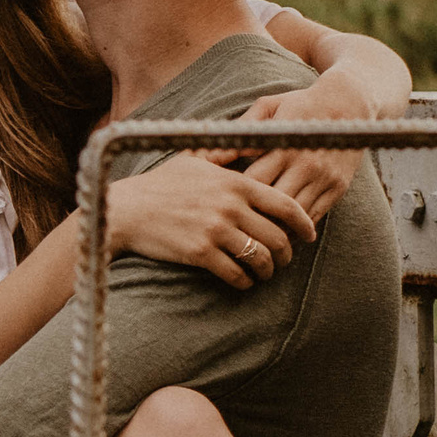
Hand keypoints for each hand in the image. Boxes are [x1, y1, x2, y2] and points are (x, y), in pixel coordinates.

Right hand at [107, 153, 315, 289]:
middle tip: (283, 260)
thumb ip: (227, 162)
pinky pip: (236, 274)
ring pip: (260, 258)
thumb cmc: (160, 184)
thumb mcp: (196, 162)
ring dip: (267, 271)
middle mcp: (231, 206)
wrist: (127, 209)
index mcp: (236, 182)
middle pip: (277, 237)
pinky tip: (242, 282)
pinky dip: (244, 282)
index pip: (285, 204)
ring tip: (264, 273)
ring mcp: (216, 230)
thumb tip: (250, 154)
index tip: (309, 235)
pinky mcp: (201, 253)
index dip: (303, 223)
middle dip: (286, 254)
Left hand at [196, 69, 374, 222]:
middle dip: (252, 216)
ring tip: (252, 236)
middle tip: (232, 228)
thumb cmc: (300, 103)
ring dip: (273, 228)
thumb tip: (209, 153)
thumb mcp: (270, 107)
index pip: (253, 182)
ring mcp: (324, 179)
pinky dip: (294, 229)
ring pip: (294, 217)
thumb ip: (242, 130)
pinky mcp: (338, 189)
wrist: (349, 103)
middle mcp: (306, 165)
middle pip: (272, 203)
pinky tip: (278, 232)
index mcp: (285, 146)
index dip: (235, 195)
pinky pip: (313, 217)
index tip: (220, 203)